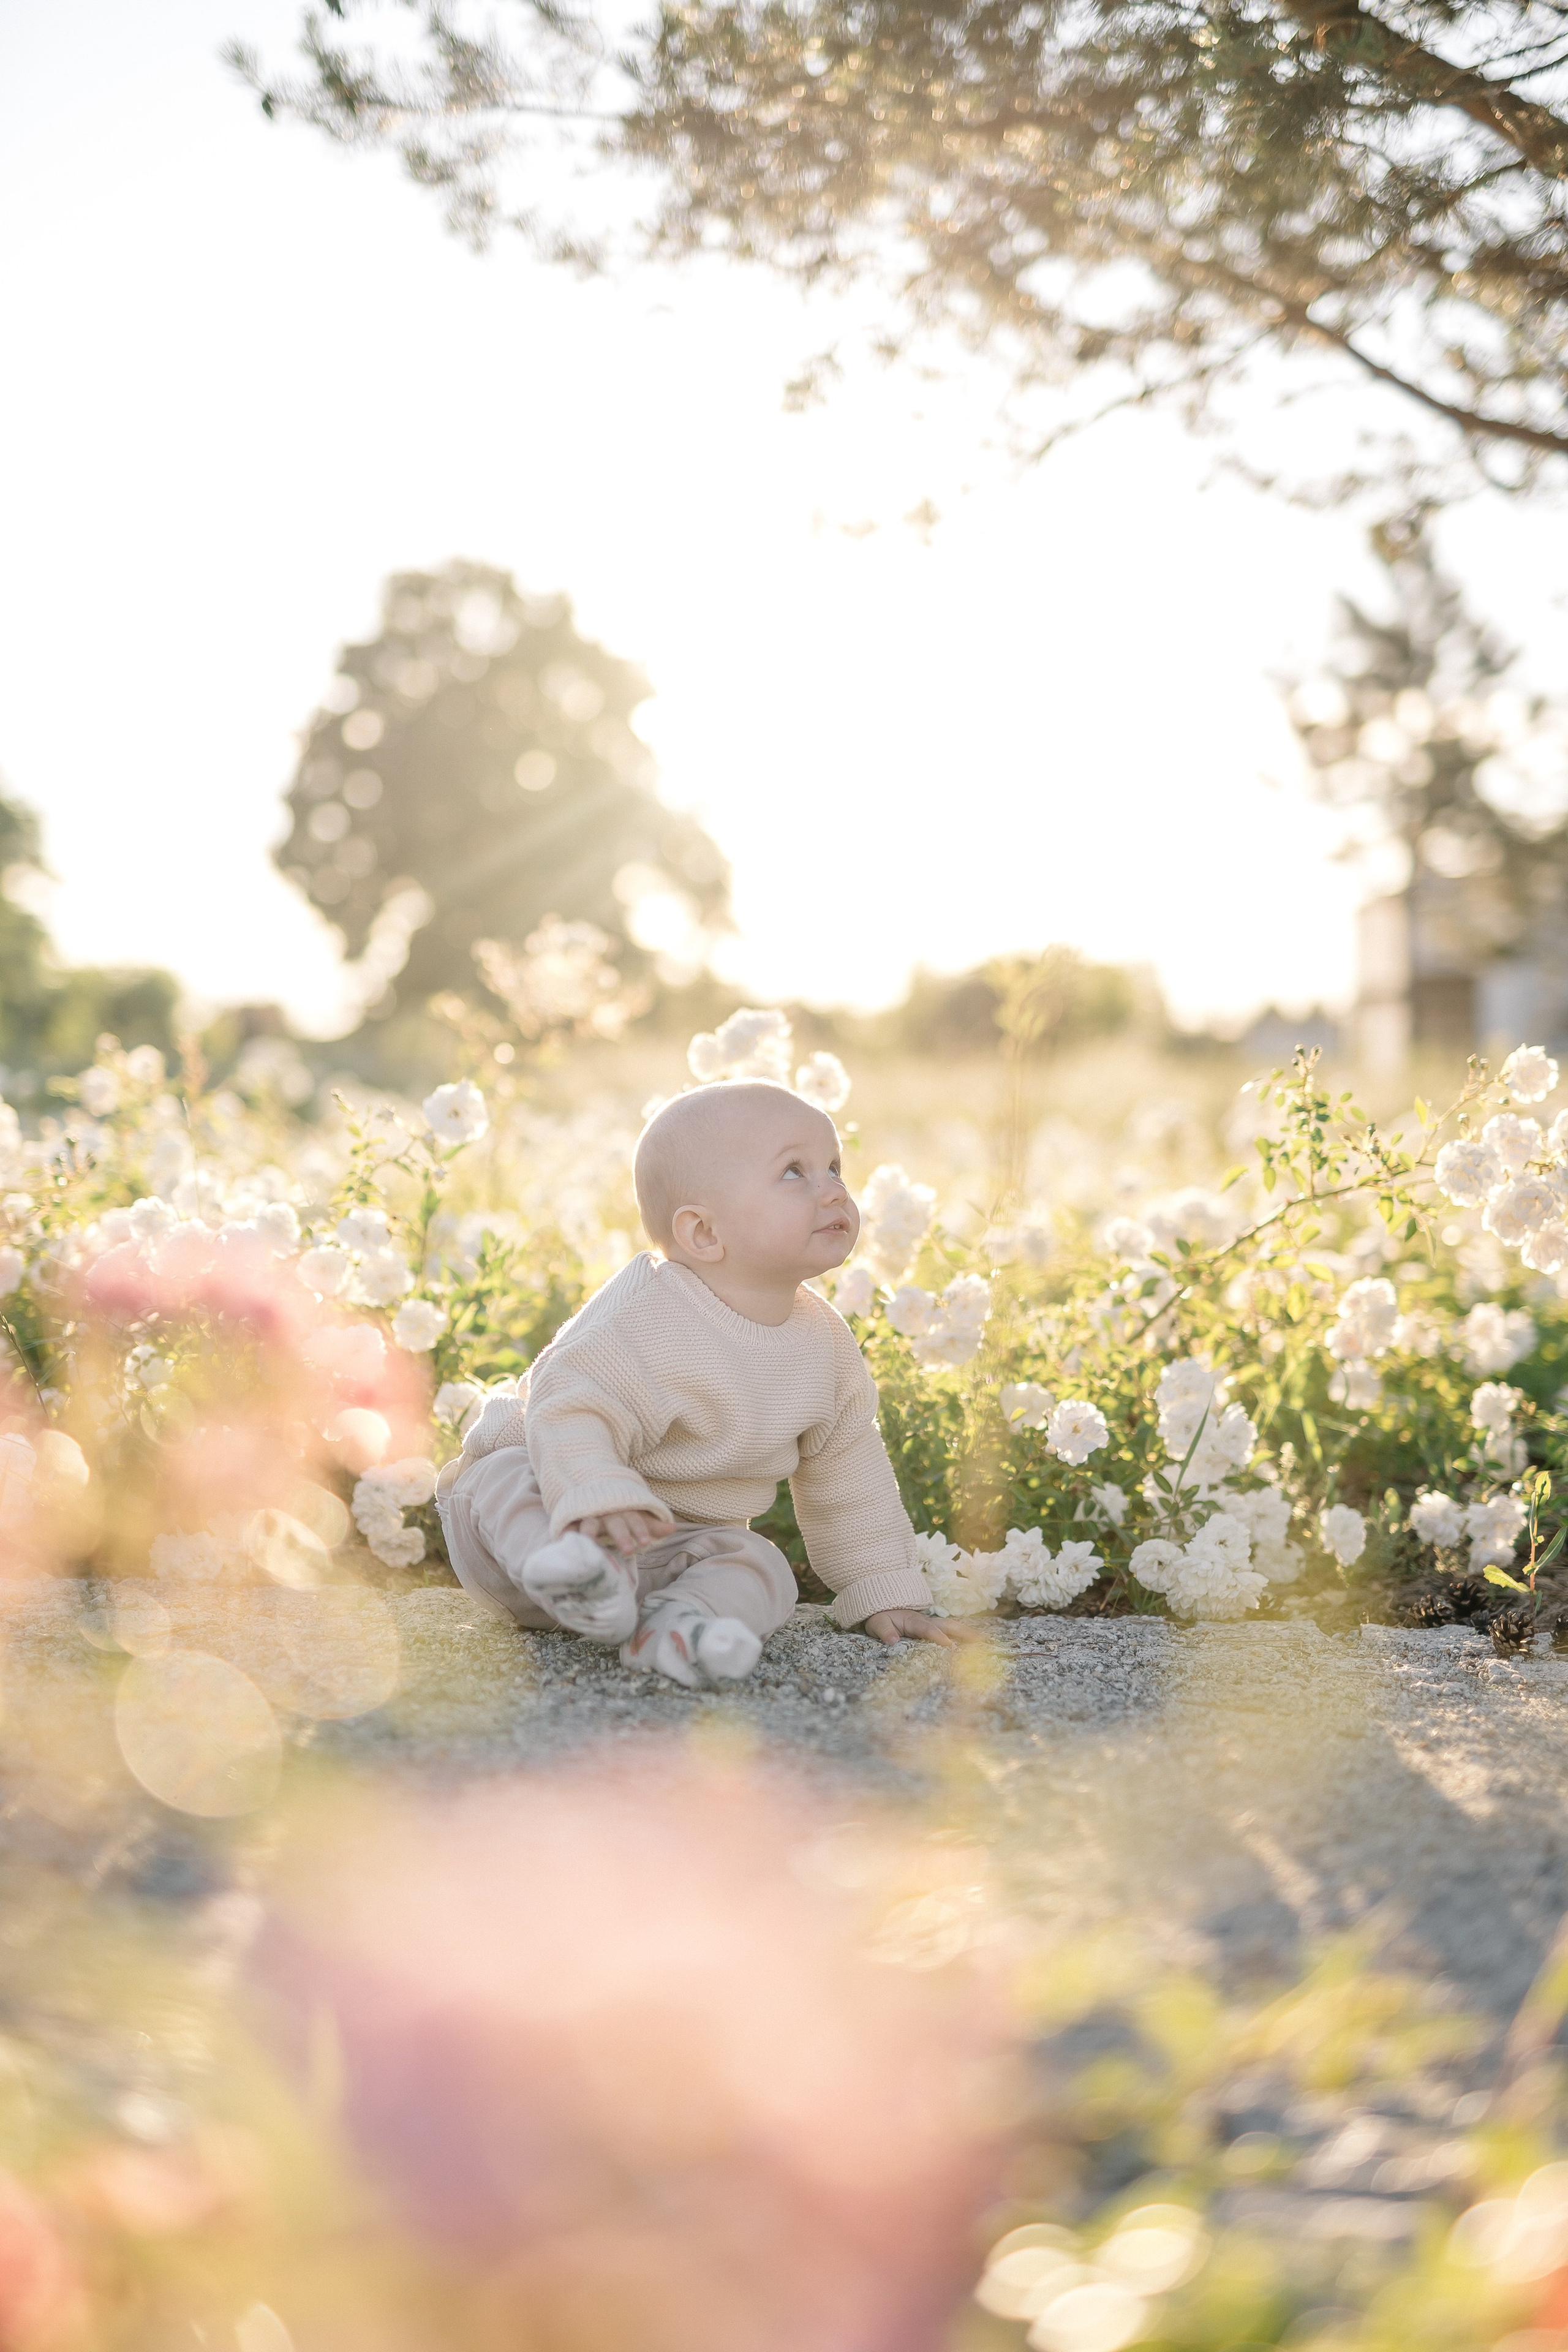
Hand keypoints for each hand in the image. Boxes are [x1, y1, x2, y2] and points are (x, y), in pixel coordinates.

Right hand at [572, 1509, 671, 1556]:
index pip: (634, 1520)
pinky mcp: (573, 1521)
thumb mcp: (635, 1516)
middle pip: (615, 1523)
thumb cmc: (618, 1512)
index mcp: (624, 1512)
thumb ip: (651, 1525)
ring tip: (590, 1542)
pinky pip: (568, 1527)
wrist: (591, 1490)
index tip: (645, 1543)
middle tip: (628, 1551)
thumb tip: (673, 1528)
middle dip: (621, 1536)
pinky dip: (566, 1532)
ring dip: (590, 1533)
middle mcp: (606, 1513)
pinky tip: (563, 1540)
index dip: (640, 1530)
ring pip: (590, 1523)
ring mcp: (588, 1516)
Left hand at [861, 1608, 984, 1646]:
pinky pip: (949, 1629)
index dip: (937, 1636)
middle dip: (963, 1632)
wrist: (881, 1607)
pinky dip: (962, 1634)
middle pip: (947, 1625)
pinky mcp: (931, 1627)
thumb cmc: (880, 1617)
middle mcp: (925, 1620)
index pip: (927, 1629)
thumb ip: (885, 1631)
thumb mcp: (877, 1624)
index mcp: (912, 1620)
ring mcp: (930, 1622)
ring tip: (984, 1641)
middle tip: (980, 1641)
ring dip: (967, 1632)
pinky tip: (973, 1642)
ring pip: (951, 1626)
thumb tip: (893, 1640)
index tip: (948, 1645)